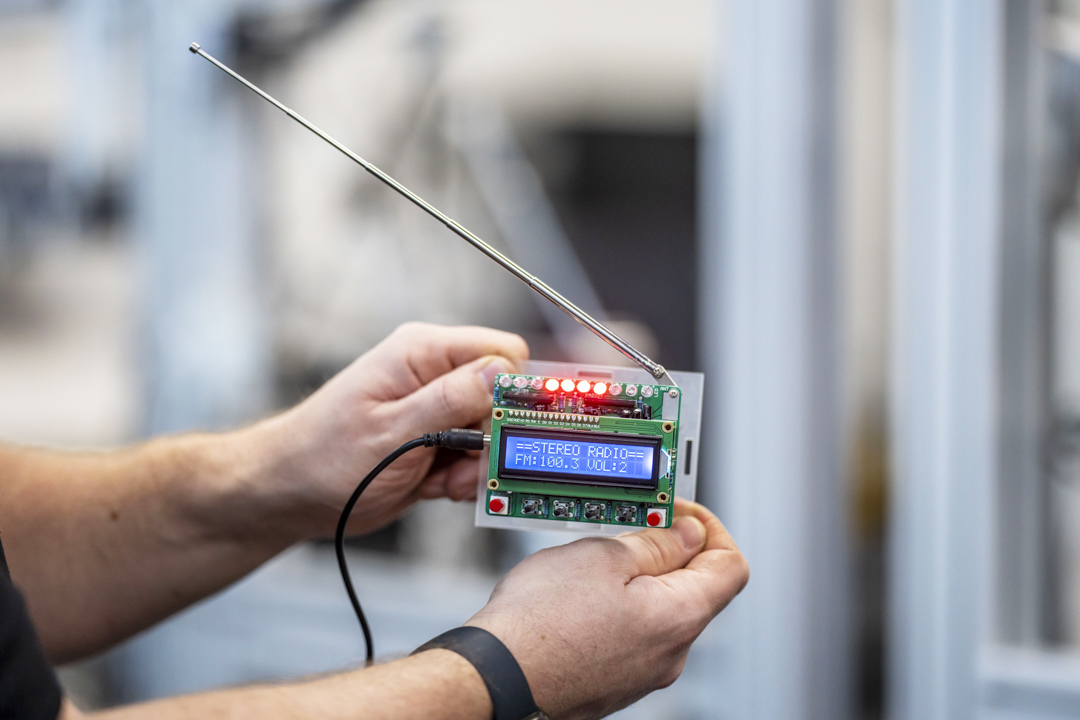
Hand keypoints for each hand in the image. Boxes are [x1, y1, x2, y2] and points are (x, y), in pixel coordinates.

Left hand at [244, 322, 527, 539]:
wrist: (291, 493)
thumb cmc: (322, 456)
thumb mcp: (390, 430)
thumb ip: (449, 401)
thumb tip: (500, 375)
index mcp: (422, 353)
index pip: (501, 353)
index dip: (514, 390)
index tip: (511, 428)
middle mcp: (434, 375)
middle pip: (502, 397)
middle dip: (494, 437)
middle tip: (467, 464)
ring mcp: (436, 411)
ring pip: (493, 433)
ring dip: (478, 464)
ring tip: (443, 480)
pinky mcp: (437, 442)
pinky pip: (475, 458)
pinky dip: (464, 479)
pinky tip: (435, 487)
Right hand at [465, 500, 748, 719]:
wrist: (496, 677)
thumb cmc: (540, 622)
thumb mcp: (603, 556)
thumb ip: (656, 543)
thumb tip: (687, 533)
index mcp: (680, 617)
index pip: (731, 565)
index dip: (709, 528)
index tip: (676, 510)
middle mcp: (671, 652)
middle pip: (695, 587)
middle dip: (667, 548)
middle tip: (627, 525)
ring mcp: (642, 672)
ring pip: (658, 609)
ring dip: (637, 576)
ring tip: (594, 558)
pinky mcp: (614, 681)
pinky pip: (631, 633)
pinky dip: (617, 606)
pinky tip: (579, 594)